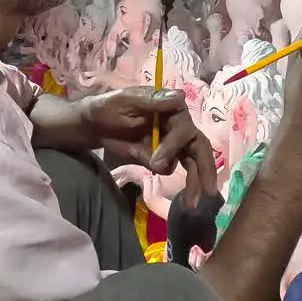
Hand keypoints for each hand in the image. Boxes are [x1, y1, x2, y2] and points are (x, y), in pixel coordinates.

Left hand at [83, 87, 216, 195]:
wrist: (93, 125)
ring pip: (190, 162)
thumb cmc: (109, 107)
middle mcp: (177, 126)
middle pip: (198, 148)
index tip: (156, 162)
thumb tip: (179, 96)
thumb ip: (153, 100)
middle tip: (208, 192)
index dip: (175, 145)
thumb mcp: (128, 100)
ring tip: (190, 203)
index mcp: (172, 108)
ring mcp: (171, 143)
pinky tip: (151, 170)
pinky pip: (170, 168)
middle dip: (204, 170)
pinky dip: (165, 173)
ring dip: (192, 181)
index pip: (184, 128)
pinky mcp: (162, 157)